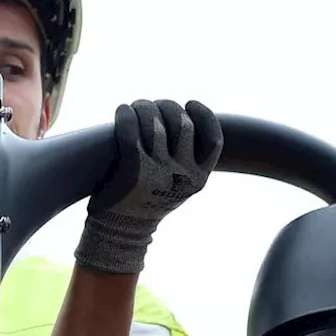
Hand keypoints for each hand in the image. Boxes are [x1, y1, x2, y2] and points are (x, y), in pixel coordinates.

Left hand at [75, 99, 223, 273]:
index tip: (190, 103)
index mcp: (198, 179)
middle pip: (183, 124)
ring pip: (156, 125)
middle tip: (154, 105)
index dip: (205, 116)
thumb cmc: (148, 200)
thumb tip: (186, 121)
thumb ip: (186, 161)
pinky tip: (122, 111)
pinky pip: (130, 134)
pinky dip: (125, 117)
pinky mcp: (131, 172)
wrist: (122, 231)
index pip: (213, 141)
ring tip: (136, 106)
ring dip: (144, 108)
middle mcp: (181, 176)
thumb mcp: (177, 187)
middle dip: (167, 107)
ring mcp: (157, 173)